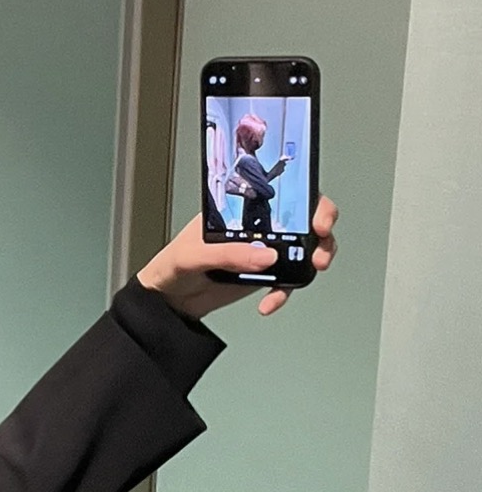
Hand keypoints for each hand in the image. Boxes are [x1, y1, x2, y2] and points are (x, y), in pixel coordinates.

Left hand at [137, 196, 338, 319]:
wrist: (169, 301)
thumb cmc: (172, 265)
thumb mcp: (193, 254)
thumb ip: (227, 254)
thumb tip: (266, 257)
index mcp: (239, 207)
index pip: (279, 190)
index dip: (305, 194)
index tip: (314, 212)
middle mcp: (256, 224)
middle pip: (303, 215)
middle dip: (322, 224)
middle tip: (321, 238)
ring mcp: (263, 250)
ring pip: (304, 247)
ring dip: (316, 255)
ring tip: (314, 267)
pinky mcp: (264, 274)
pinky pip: (288, 280)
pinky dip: (286, 291)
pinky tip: (270, 302)